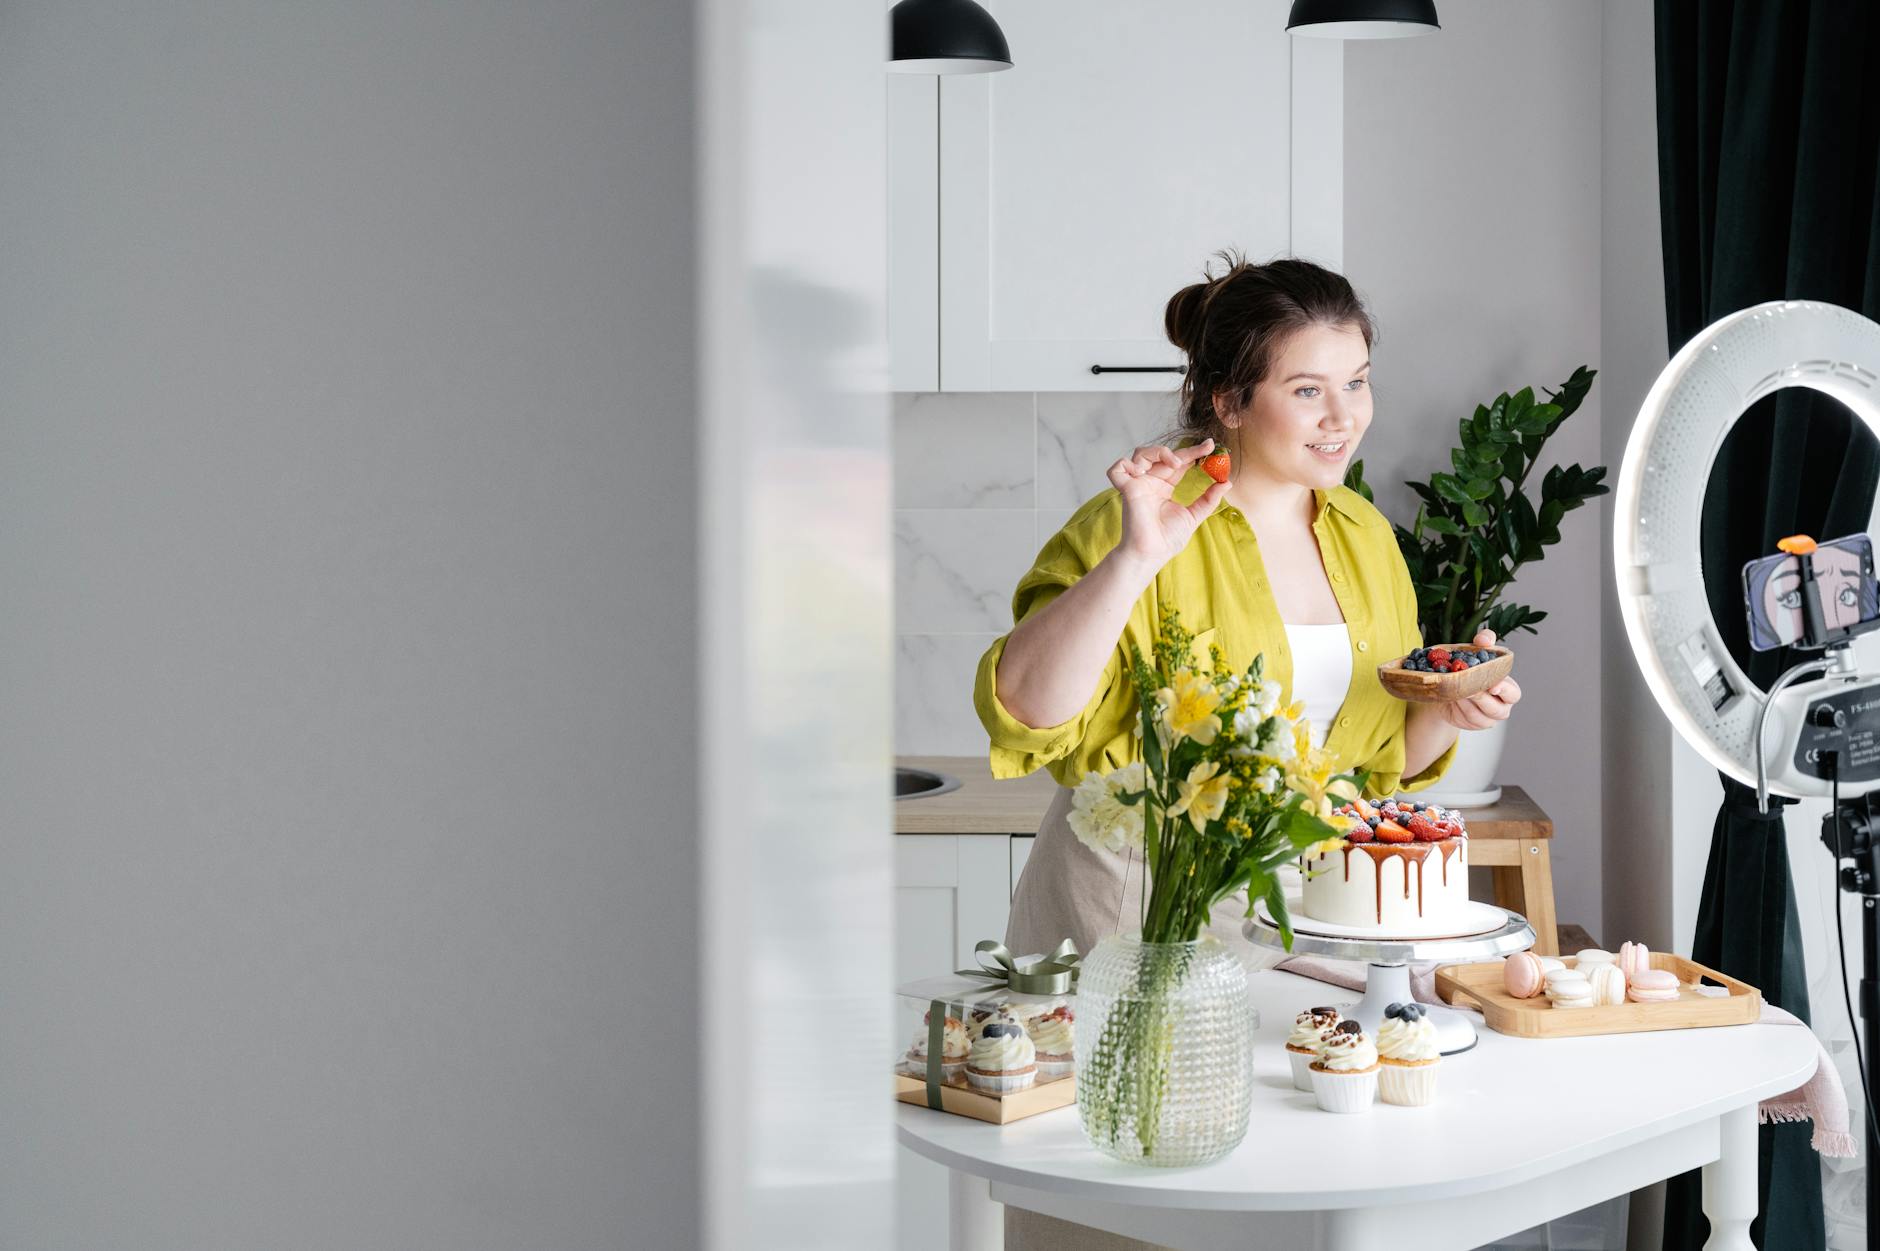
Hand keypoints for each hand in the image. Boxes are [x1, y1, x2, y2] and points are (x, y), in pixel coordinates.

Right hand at [1106, 439, 1228, 573]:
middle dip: (1182, 450)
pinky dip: (1126, 465)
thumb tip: (1227, 483)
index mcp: (1164, 487)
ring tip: (1174, 464)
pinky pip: (1117, 469)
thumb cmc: (1168, 539)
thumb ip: (1209, 499)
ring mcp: (1138, 485)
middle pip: (1161, 454)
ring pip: (1140, 454)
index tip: (1211, 446)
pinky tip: (1141, 472)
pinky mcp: (1127, 490)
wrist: (1153, 553)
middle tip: (1201, 451)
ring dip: (1158, 452)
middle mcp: (1150, 483)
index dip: (1193, 452)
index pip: (1178, 463)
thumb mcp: (1194, 515)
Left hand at [1436, 628, 1520, 729]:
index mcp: (1508, 689)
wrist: (1450, 687)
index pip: (1513, 693)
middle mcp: (1501, 706)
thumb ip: (1485, 642)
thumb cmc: (1471, 669)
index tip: (1492, 686)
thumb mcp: (1478, 652)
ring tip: (1456, 691)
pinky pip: (1467, 719)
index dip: (1504, 690)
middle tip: (1469, 690)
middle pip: (1497, 709)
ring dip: (1467, 703)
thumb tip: (1484, 639)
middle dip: (1482, 699)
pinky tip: (1452, 699)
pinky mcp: (1473, 724)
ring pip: (1479, 715)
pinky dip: (1459, 709)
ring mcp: (1488, 718)